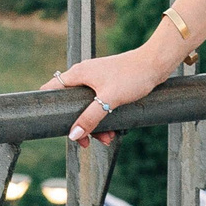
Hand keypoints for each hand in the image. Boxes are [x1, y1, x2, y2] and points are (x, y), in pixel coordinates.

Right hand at [42, 47, 164, 143]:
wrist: (155, 64)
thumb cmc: (132, 76)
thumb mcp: (108, 100)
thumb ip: (89, 118)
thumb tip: (73, 135)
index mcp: (78, 74)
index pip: (51, 89)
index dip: (49, 108)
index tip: (57, 126)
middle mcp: (84, 75)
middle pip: (71, 105)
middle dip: (79, 125)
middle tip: (87, 141)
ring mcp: (97, 79)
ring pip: (87, 107)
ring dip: (94, 125)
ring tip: (107, 138)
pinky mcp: (108, 84)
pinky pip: (99, 105)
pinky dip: (103, 117)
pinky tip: (113, 130)